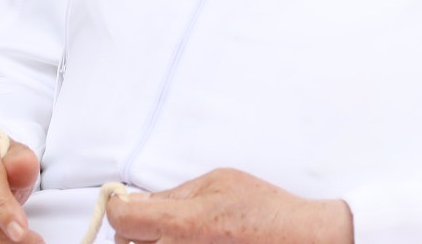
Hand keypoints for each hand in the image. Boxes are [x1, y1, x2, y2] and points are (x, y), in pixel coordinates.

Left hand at [107, 169, 353, 243]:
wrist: (301, 242)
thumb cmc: (265, 212)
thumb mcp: (218, 183)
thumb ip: (173, 194)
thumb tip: (139, 201)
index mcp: (182, 225)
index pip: (120, 218)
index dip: (120, 205)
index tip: (127, 202)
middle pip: (125, 243)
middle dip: (138, 227)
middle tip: (162, 220)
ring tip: (185, 236)